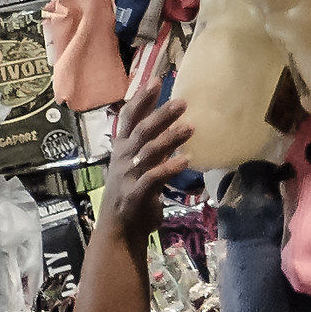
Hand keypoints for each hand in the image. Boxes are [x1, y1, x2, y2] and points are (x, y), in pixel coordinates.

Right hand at [101, 93, 192, 247]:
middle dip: (160, 116)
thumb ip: (149, 143)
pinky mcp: (135, 195)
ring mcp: (127, 177)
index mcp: (121, 150)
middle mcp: (122, 160)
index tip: (157, 80)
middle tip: (183, 102)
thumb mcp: (136, 164)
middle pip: (140, 132)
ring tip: (190, 127)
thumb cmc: (132, 193)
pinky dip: (169, 169)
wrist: (120, 231)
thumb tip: (169, 118)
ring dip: (169, 139)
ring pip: (148, 153)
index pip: (128, 119)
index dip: (141, 99)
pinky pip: (152, 179)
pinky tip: (186, 160)